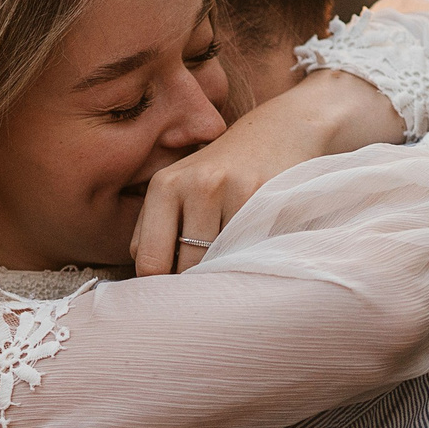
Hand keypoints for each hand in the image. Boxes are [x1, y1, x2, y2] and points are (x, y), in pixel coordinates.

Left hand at [130, 70, 400, 276]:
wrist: (282, 131)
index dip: (161, 289)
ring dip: (229, 271)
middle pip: (187, 267)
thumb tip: (146, 286)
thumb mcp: (179, 189)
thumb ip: (154, 232)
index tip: (174, 297)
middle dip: (197, 283)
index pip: (150, 262)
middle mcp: (197, 185)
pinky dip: (257, 257)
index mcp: (164, 186)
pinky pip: (256, 250)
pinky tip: (260, 245)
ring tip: (236, 261)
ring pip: (223, 262)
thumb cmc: (223, 172)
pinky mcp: (270, 197)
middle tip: (209, 286)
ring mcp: (236, 190)